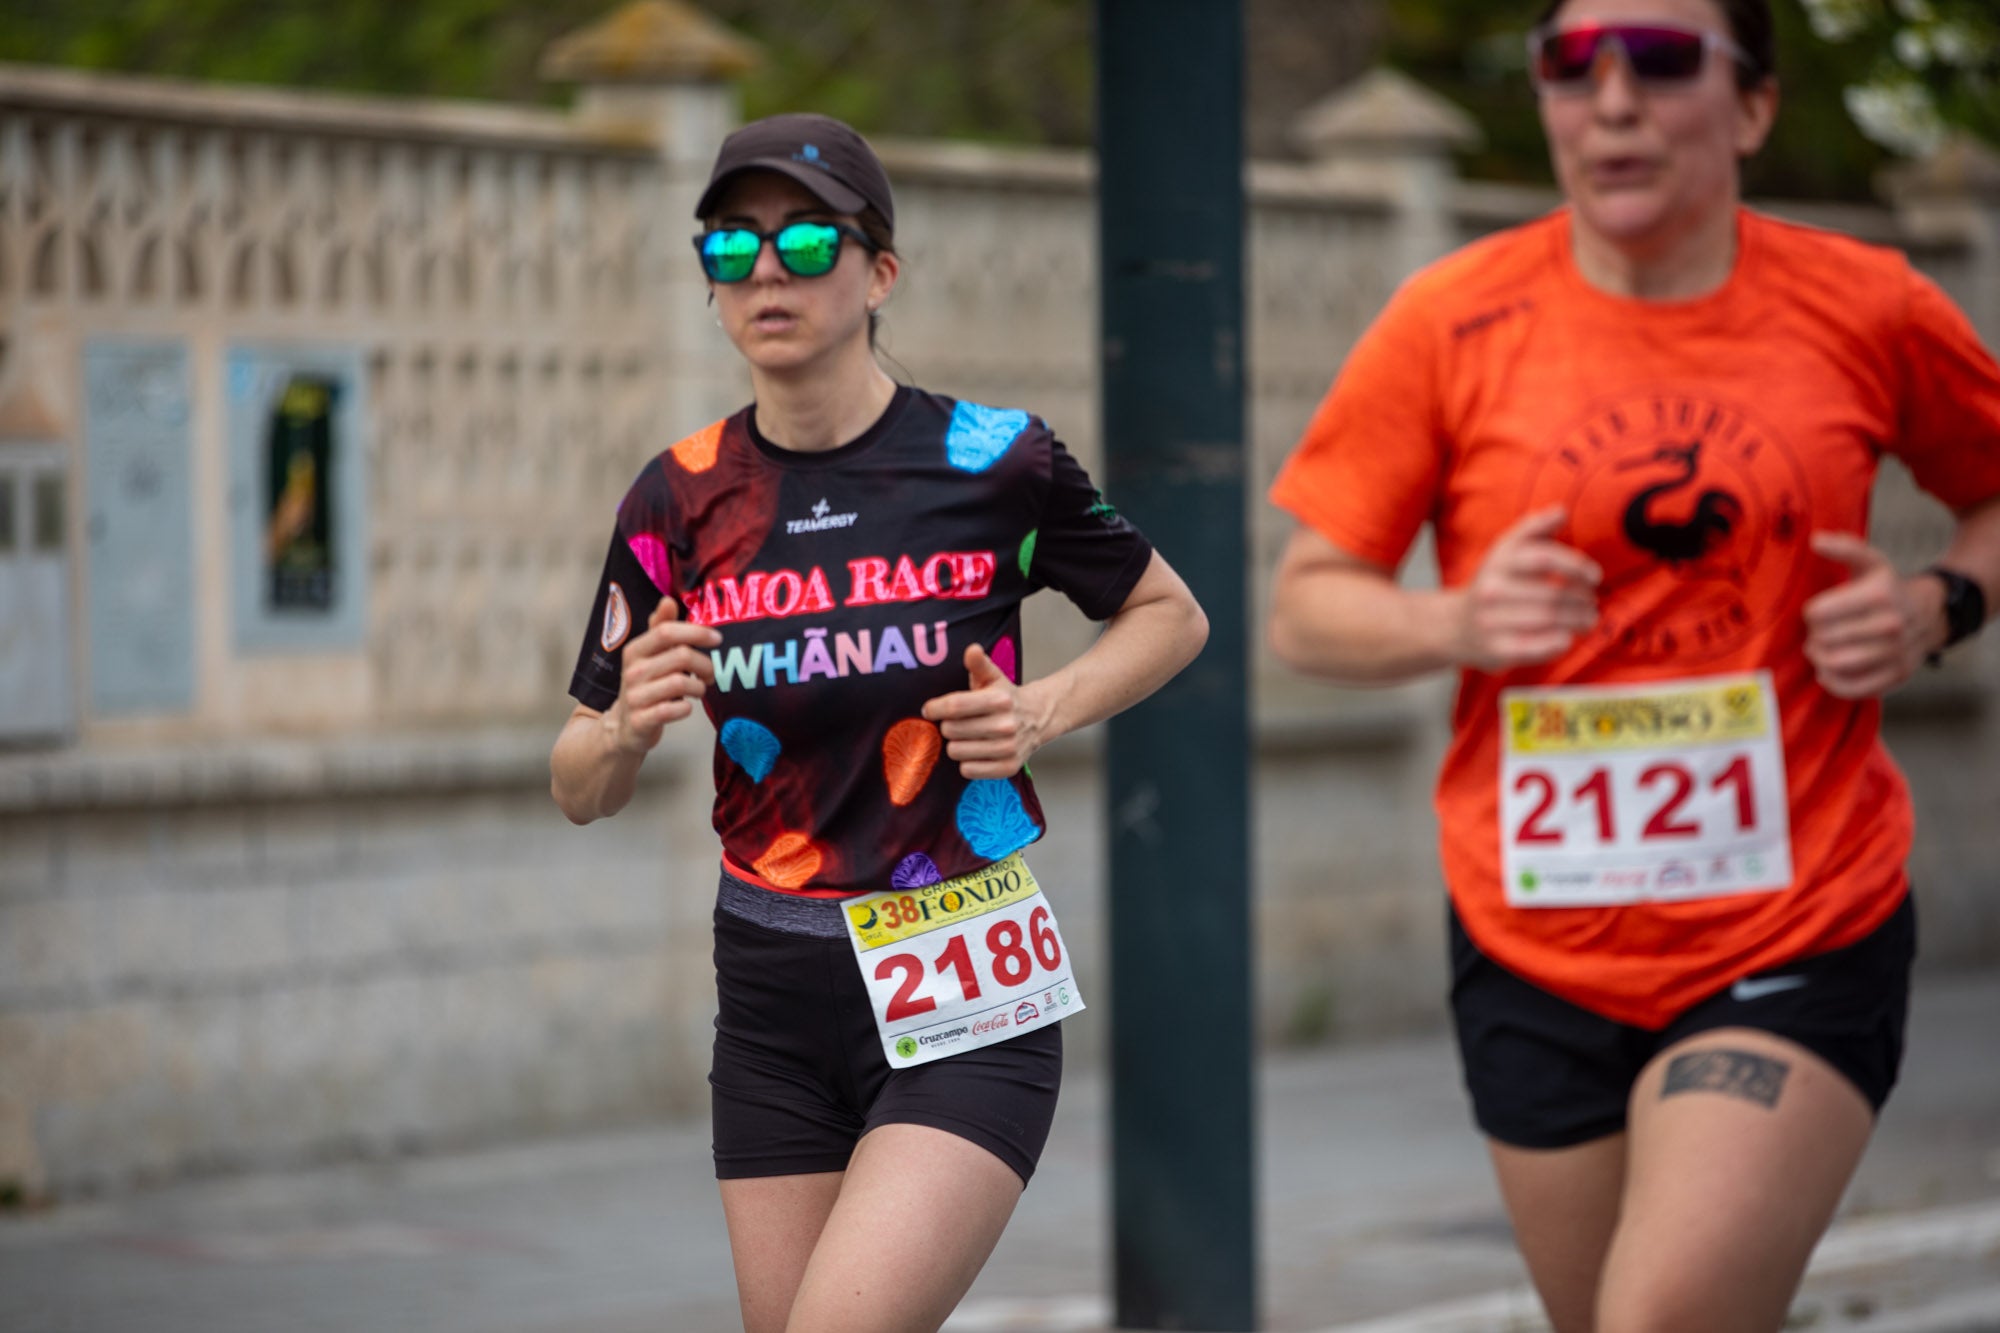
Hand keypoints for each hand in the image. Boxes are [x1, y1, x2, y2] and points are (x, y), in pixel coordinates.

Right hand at [605, 598, 720, 753]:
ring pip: (681, 683)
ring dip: (699, 688)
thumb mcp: (648, 656)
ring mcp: (635, 697)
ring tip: (698, 690)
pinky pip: (674, 710)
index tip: (717, 639)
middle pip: (681, 656)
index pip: (667, 631)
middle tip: (710, 674)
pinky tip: (686, 708)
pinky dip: (687, 709)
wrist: (623, 727)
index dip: (696, 632)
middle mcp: (633, 671)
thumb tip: (668, 600)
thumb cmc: (645, 685)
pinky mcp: (641, 720)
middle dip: (705, 665)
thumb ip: (661, 629)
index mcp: (635, 650)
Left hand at [921, 644, 1046, 778]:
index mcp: (1000, 700)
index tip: (929, 710)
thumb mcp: (993, 677)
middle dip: (947, 726)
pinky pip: (968, 770)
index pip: (955, 706)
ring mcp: (1008, 748)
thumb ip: (979, 664)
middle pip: (951, 730)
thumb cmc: (1006, 697)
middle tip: (955, 723)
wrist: (1038, 718)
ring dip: (955, 744)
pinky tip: (975, 751)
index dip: (935, 708)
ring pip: (957, 751)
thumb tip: (972, 650)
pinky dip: (967, 762)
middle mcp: (1006, 725)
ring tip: (966, 737)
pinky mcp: (1008, 767)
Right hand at [1454, 507, 1600, 670]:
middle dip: (1582, 600)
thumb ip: (1534, 528)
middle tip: (1592, 602)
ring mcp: (1491, 621)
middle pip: (1552, 594)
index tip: (1595, 576)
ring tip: (1588, 619)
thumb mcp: (1506, 550)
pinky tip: (1567, 637)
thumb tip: (1562, 511)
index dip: (1576, 565)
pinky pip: (1537, 647)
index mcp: (1498, 561)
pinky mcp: (1496, 649)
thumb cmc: (1494, 582)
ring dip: (1578, 620)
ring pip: (1549, 620)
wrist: (1453, 625)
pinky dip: (1559, 642)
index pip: (1544, 557)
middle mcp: (1491, 589)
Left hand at [1802, 532, 1942, 698]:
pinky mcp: (1896, 676)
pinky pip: (1851, 688)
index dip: (1810, 613)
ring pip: (1834, 664)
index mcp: (1879, 594)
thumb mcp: (1870, 562)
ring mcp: (1896, 653)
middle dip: (1813, 636)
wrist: (1929, 614)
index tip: (1817, 612)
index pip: (1818, 613)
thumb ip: (1843, 547)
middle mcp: (1891, 625)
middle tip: (1818, 632)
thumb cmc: (1887, 588)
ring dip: (1819, 658)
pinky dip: (1832, 682)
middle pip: (1824, 639)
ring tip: (1821, 649)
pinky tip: (1828, 670)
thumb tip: (1815, 540)